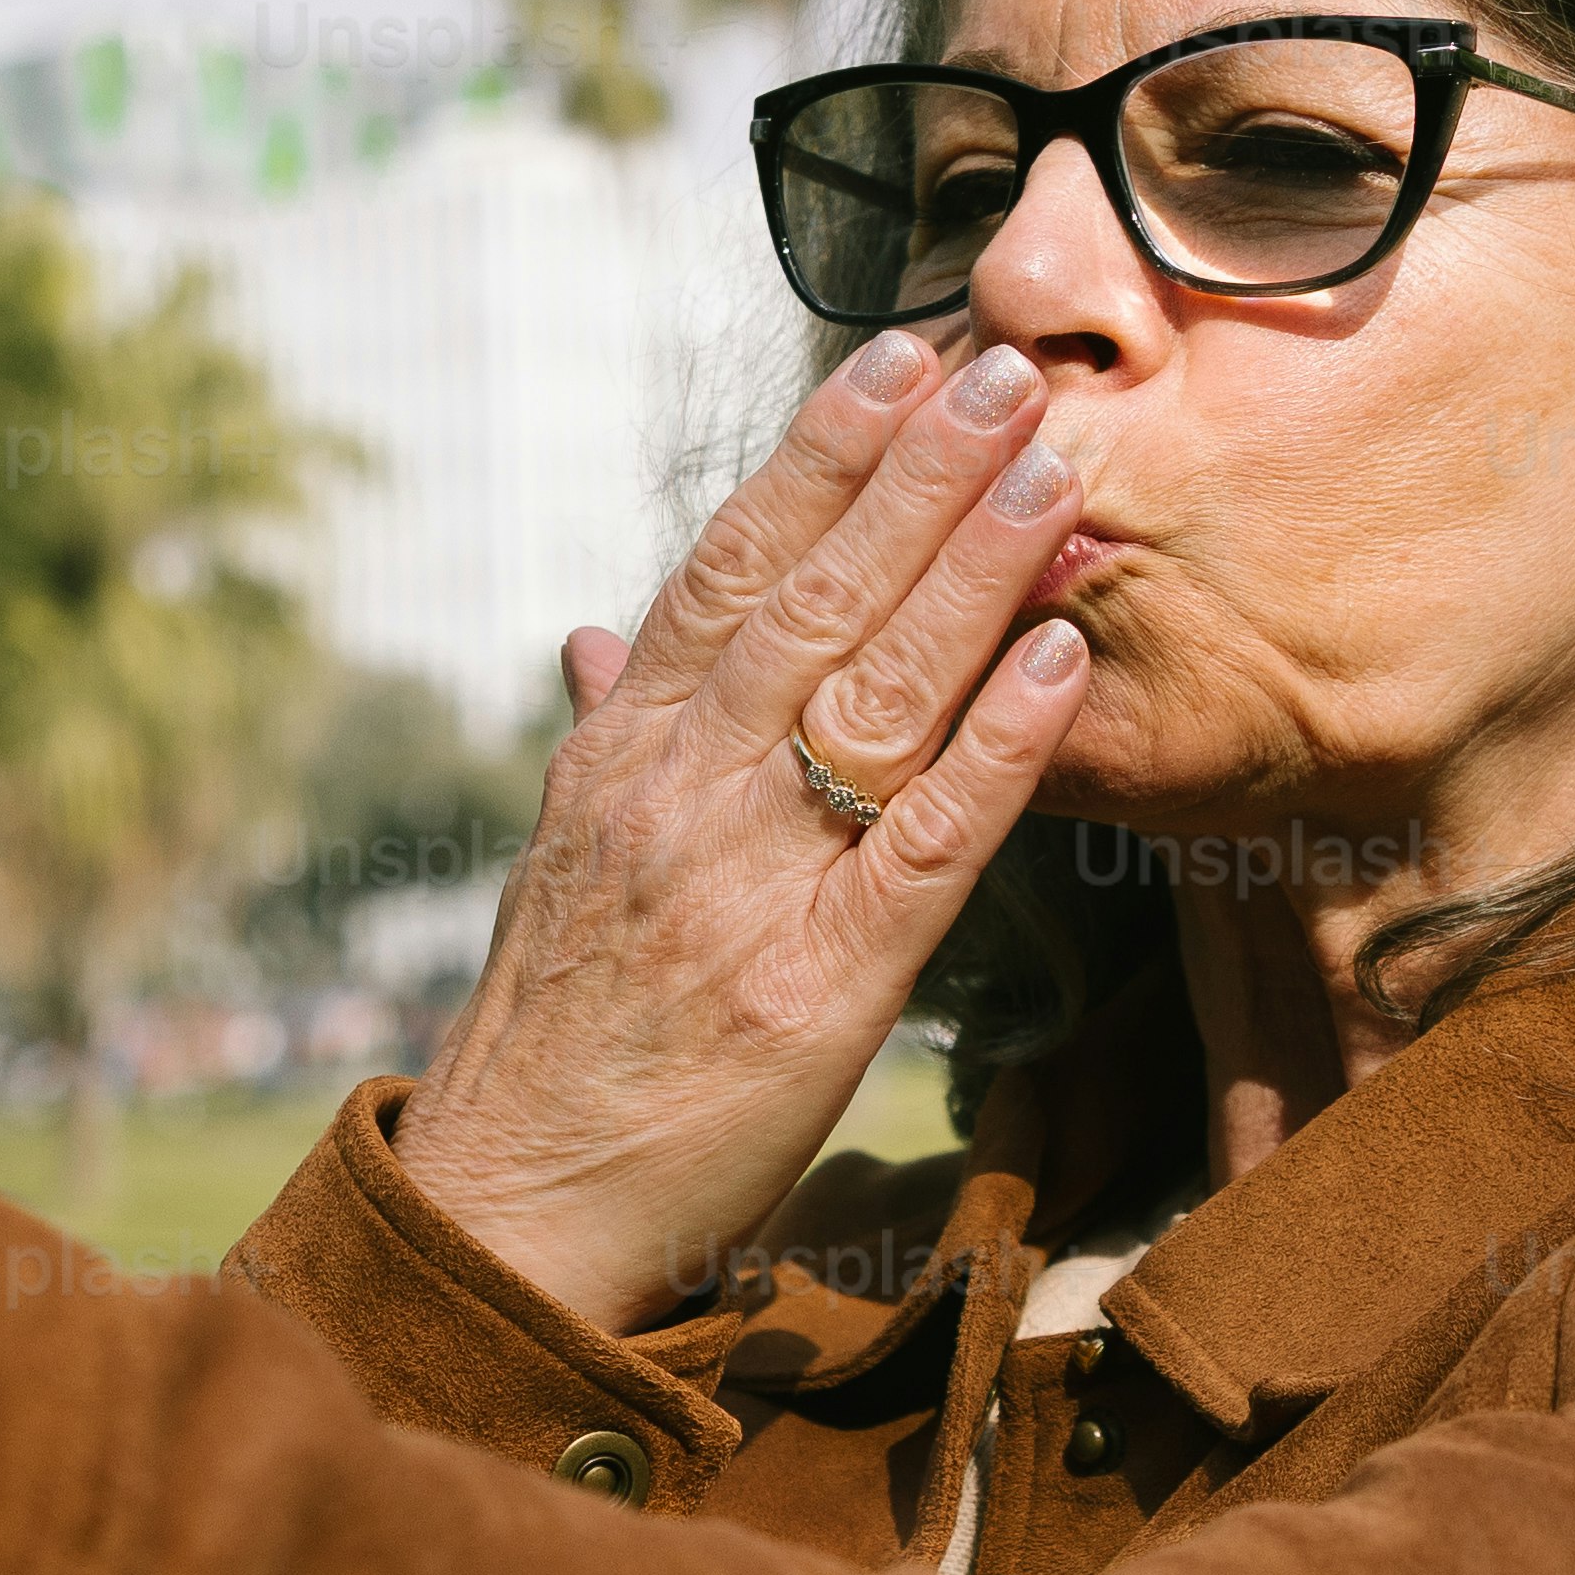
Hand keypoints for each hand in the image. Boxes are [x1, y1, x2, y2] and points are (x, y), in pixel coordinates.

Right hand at [393, 328, 1095, 1337]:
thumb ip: (605, 739)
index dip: (820, 458)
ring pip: (876, 690)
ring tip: (1054, 469)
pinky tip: (1061, 661)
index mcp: (622, 756)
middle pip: (815, 601)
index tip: (898, 362)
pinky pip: (929, 844)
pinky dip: (1001, 744)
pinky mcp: (821, 985)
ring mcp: (750, 885)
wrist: (514, 1212)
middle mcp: (680, 795)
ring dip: (974, 569)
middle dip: (920, 476)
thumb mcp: (557, 863)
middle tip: (1008, 372)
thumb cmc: (553, 1038)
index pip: (730, 567)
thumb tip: (599, 633)